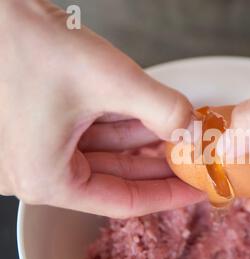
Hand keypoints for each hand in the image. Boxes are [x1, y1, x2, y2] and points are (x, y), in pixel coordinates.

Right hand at [0, 0, 204, 216]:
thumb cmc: (29, 41)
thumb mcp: (111, 80)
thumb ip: (163, 109)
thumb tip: (193, 131)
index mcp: (45, 179)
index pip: (122, 201)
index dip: (167, 195)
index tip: (197, 189)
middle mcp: (37, 171)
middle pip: (116, 179)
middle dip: (159, 166)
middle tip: (194, 161)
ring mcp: (36, 150)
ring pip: (106, 155)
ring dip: (144, 142)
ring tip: (181, 136)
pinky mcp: (40, 128)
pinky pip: (91, 136)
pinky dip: (123, 126)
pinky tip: (154, 120)